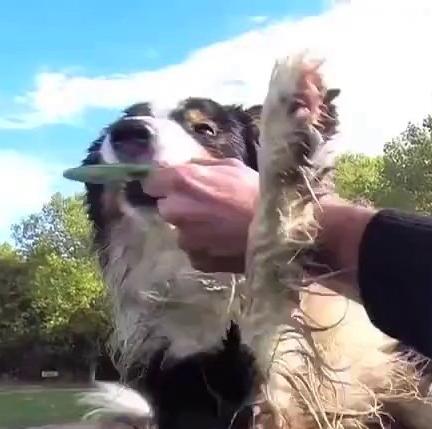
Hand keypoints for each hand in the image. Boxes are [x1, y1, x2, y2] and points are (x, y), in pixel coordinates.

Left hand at [140, 158, 258, 272]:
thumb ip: (201, 166)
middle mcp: (175, 210)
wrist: (279, 231)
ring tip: (221, 228)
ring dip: (194, 229)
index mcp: (181, 181)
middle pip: (166, 207)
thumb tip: (186, 166)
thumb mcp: (231, 166)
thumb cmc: (257, 192)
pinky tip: (225, 243)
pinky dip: (205, 247)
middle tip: (207, 207)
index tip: (179, 187)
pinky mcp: (196, 260)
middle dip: (181, 206)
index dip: (165, 184)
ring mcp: (184, 239)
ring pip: (181, 231)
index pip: (152, 182)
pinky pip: (195, 250)